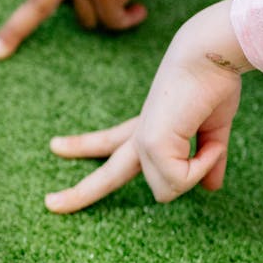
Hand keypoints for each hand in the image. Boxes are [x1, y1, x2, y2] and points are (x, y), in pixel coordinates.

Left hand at [45, 0, 246, 212]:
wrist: (208, 58)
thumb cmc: (212, 86)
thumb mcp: (213, 132)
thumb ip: (209, 160)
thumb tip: (212, 188)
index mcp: (149, 128)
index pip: (111, 141)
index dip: (86, 146)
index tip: (55, 146)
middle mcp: (140, 137)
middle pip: (107, 174)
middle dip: (79, 194)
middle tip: (49, 205)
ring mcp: (142, 142)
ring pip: (165, 191)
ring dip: (198, 170)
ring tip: (207, 140)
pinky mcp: (149, 146)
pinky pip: (179, 181)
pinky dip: (201, 164)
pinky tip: (204, 140)